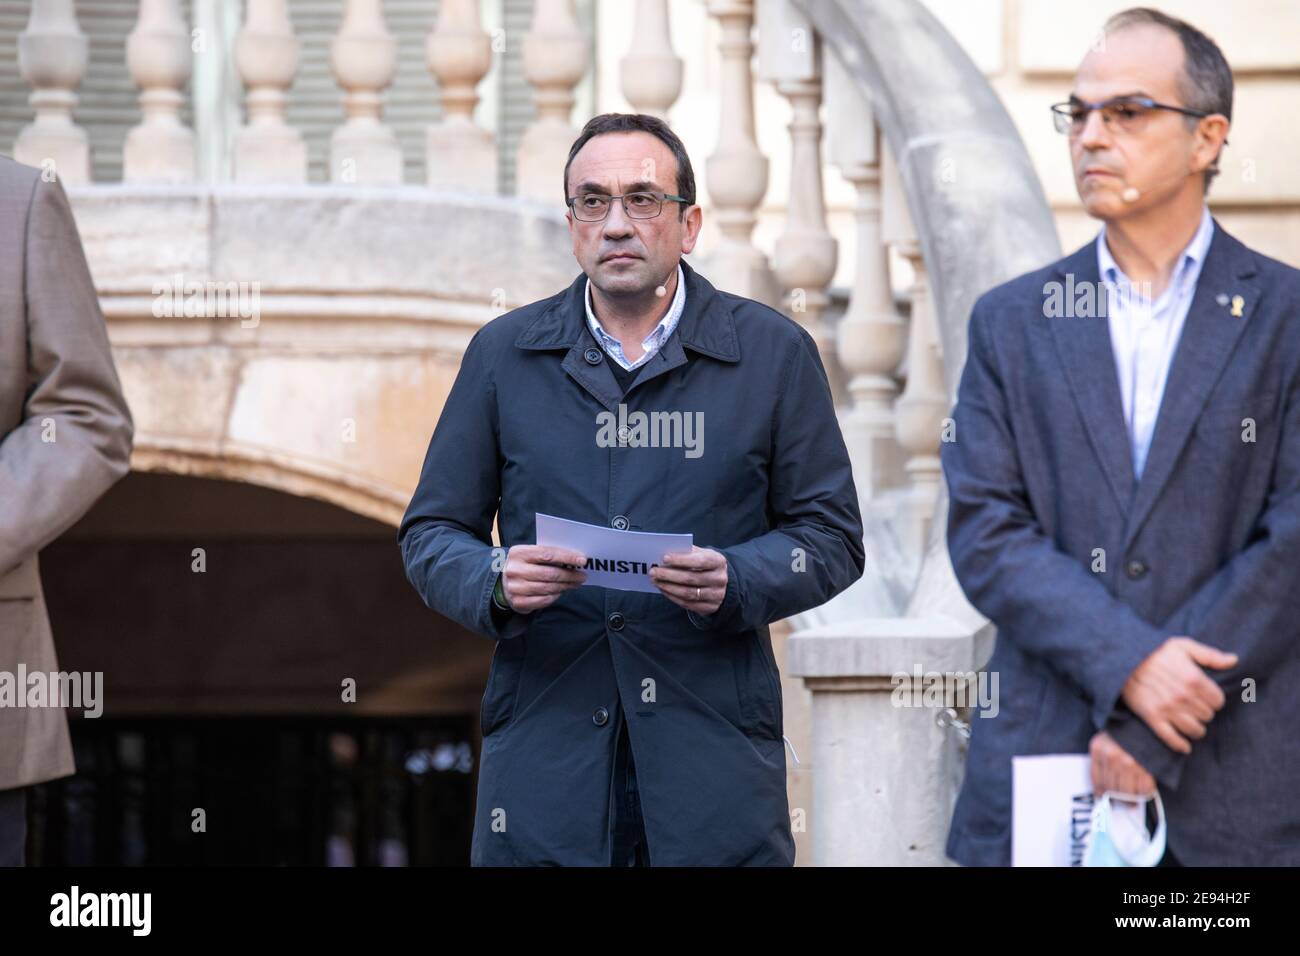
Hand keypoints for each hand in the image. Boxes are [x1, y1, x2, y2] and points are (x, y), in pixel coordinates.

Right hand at [500, 546, 586, 613]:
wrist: (501, 583)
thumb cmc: (523, 565)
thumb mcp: (530, 554)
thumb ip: (548, 555)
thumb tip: (574, 560)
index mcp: (518, 553)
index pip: (547, 554)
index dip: (567, 557)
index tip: (582, 560)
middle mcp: (515, 570)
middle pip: (550, 574)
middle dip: (570, 575)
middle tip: (582, 575)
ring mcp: (515, 588)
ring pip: (548, 588)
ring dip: (566, 586)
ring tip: (575, 583)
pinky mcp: (519, 602)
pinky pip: (544, 600)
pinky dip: (555, 596)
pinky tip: (561, 592)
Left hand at [649, 546, 726, 614]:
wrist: (720, 583)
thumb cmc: (705, 565)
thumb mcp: (701, 554)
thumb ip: (687, 552)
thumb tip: (665, 553)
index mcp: (718, 562)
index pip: (700, 561)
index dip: (681, 560)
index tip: (664, 558)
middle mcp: (719, 579)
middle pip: (692, 578)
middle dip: (669, 575)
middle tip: (653, 572)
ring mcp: (716, 595)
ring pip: (688, 593)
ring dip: (668, 587)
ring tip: (656, 581)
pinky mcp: (709, 607)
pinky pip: (688, 604)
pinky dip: (673, 597)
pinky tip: (663, 590)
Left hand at [1089, 730, 1154, 797]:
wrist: (1147, 721)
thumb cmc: (1124, 733)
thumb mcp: (1105, 741)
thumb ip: (1101, 760)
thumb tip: (1101, 791)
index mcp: (1098, 749)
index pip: (1096, 779)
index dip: (1100, 792)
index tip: (1103, 798)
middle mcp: (1111, 757)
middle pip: (1112, 789)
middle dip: (1117, 798)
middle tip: (1122, 802)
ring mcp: (1129, 762)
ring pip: (1127, 793)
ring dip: (1130, 800)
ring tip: (1132, 801)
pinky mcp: (1146, 767)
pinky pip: (1144, 790)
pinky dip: (1144, 794)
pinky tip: (1143, 791)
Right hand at [1121, 636, 1236, 753]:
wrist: (1122, 658)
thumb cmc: (1155, 651)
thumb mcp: (1183, 646)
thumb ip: (1210, 655)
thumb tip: (1233, 660)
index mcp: (1194, 679)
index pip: (1218, 701)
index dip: (1214, 700)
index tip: (1205, 697)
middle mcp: (1183, 697)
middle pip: (1208, 716)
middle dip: (1204, 712)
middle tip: (1195, 707)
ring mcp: (1168, 709)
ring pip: (1195, 730)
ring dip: (1196, 728)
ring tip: (1190, 722)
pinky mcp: (1152, 718)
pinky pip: (1172, 739)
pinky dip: (1181, 745)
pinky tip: (1184, 746)